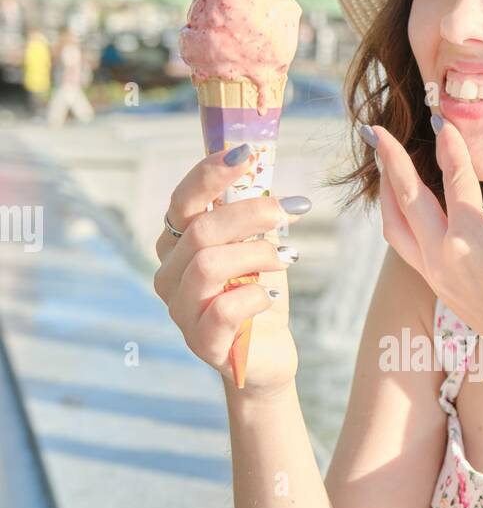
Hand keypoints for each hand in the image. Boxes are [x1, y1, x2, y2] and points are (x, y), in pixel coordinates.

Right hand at [154, 148, 303, 397]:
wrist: (267, 353)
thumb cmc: (258, 292)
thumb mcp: (256, 245)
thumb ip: (250, 214)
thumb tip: (265, 170)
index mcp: (177, 244)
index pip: (182, 201)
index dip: (209, 173)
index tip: (246, 154)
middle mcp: (170, 274)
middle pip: (200, 230)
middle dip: (250, 213)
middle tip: (289, 211)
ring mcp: (181, 310)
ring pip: (208, 265)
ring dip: (256, 254)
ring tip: (287, 256)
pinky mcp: (201, 342)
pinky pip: (223, 310)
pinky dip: (254, 297)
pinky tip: (269, 298)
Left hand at [374, 119, 482, 378]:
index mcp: (469, 242)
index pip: (454, 179)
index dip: (451, 145)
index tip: (442, 116)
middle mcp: (443, 260)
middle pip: (406, 200)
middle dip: (390, 161)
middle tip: (372, 130)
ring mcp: (439, 278)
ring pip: (397, 228)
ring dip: (388, 193)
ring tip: (381, 164)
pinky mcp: (443, 290)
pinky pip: (407, 246)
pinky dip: (399, 218)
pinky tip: (406, 209)